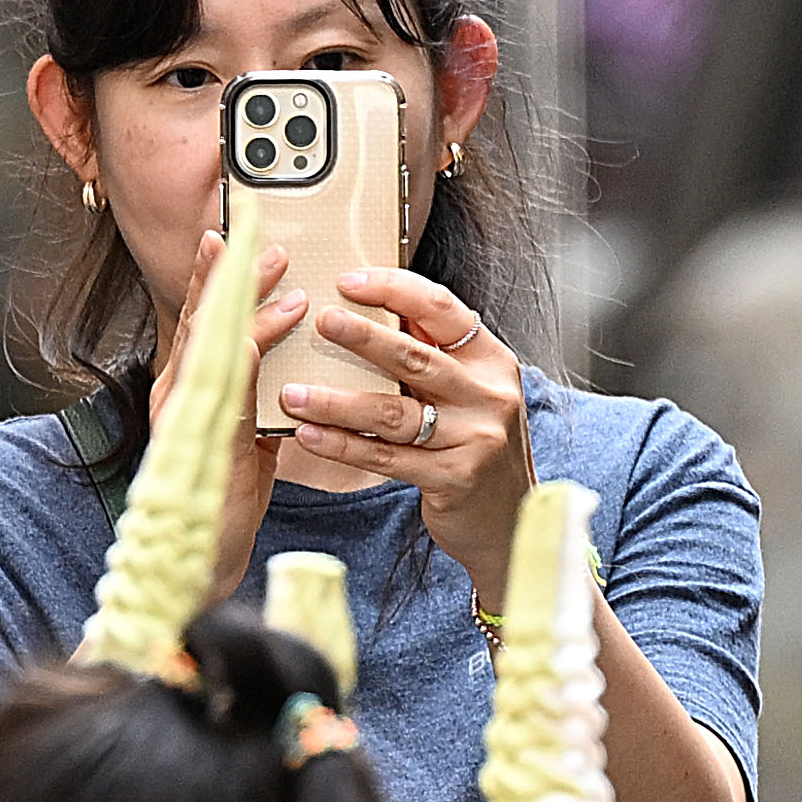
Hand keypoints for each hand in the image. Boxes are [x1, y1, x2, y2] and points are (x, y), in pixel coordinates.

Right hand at [150, 228, 305, 604]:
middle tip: (254, 234)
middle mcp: (178, 395)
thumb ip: (256, 395)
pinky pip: (220, 397)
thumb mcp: (245, 434)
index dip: (214, 276)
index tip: (230, 235)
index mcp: (189, 388)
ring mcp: (184, 419)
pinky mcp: (200, 446)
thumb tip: (282, 360)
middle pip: (200, 319)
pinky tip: (257, 339)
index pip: (203, 320)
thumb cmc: (223, 499)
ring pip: (210, 346)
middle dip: (228, 273)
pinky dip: (238, 363)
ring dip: (242, 306)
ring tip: (275, 272)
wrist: (204, 562)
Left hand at [280, 266, 529, 598]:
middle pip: (416, 356)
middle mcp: (488, 395)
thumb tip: (376, 307)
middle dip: (362, 336)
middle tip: (320, 321)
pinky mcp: (453, 478)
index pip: (442, 309)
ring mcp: (474, 438)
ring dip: (336, 401)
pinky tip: (309, 435)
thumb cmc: (476, 448)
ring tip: (293, 393)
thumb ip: (433, 354)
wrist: (508, 520)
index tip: (347, 281)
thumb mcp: (469, 393)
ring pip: (393, 412)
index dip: (394, 289)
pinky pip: (386, 457)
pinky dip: (343, 445)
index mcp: (491, 361)